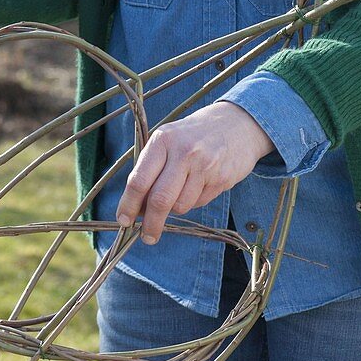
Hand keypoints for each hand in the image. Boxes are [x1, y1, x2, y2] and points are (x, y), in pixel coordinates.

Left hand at [116, 101, 275, 243]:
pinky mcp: (222, 178)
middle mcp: (184, 152)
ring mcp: (205, 166)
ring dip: (175, 209)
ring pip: (181, 206)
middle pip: (160, 200)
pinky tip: (198, 184)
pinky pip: (199, 203)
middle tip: (147, 236)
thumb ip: (150, 169)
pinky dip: (193, 201)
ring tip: (181, 191)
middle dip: (151, 223)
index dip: (128, 205)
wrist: (237, 123)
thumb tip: (135, 208)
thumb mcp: (167, 140)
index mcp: (163, 140)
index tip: (124, 221)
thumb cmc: (193, 135)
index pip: (139, 180)